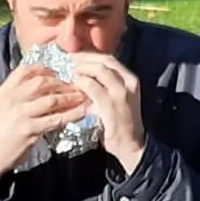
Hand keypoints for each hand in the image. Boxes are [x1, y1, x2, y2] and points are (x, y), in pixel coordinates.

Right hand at [0, 65, 91, 184]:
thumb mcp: (3, 105)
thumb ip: (19, 93)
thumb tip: (45, 83)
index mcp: (5, 90)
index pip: (25, 70)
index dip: (44, 69)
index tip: (58, 73)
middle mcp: (12, 99)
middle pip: (41, 82)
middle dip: (61, 82)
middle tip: (75, 84)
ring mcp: (21, 114)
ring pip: (51, 99)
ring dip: (70, 97)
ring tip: (82, 96)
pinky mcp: (30, 130)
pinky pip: (55, 119)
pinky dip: (71, 114)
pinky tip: (81, 112)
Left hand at [71, 53, 146, 174]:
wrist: (131, 146)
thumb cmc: (119, 123)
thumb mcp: (116, 99)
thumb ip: (104, 85)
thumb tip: (84, 73)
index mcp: (130, 79)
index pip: (109, 59)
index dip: (90, 54)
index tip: (75, 55)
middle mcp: (129, 82)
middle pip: (104, 60)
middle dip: (84, 58)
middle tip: (68, 60)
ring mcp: (121, 93)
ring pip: (99, 70)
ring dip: (82, 69)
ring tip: (71, 73)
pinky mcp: (111, 104)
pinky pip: (93, 86)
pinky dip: (81, 83)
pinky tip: (75, 85)